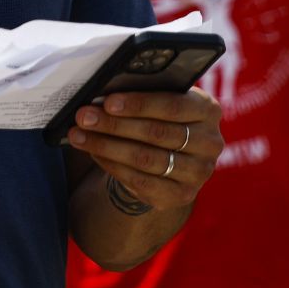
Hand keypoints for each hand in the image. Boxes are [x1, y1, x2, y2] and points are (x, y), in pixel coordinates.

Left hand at [67, 88, 223, 212]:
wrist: (166, 155)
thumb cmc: (154, 116)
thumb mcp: (154, 101)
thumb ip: (137, 94)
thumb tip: (98, 93)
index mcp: (207, 110)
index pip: (173, 106)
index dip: (138, 104)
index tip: (107, 102)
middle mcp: (210, 142)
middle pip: (157, 133)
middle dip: (114, 125)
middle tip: (83, 117)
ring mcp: (199, 172)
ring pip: (147, 159)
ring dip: (107, 146)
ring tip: (78, 135)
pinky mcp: (183, 194)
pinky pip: (142, 181)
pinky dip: (112, 165)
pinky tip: (93, 153)